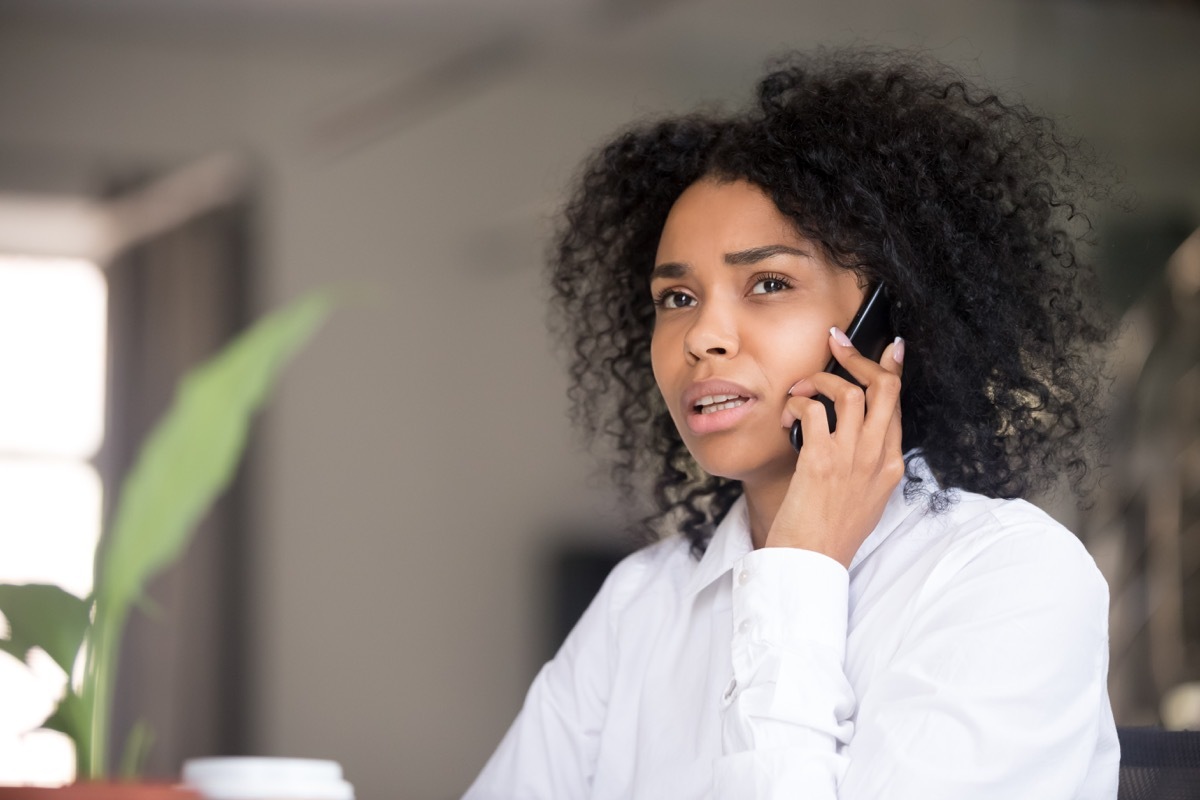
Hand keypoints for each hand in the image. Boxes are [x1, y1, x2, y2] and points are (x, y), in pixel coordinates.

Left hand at [767, 328, 905, 567]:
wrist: (812, 563)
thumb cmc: (829, 534)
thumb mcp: (863, 499)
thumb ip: (864, 466)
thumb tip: (848, 435)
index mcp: (891, 467)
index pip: (898, 407)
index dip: (891, 372)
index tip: (888, 349)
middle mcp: (878, 459)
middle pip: (885, 389)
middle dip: (861, 359)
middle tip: (838, 343)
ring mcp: (852, 459)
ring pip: (851, 392)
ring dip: (821, 379)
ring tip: (801, 389)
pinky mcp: (821, 461)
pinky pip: (813, 410)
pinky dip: (796, 403)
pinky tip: (785, 416)